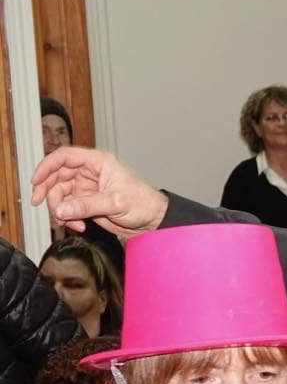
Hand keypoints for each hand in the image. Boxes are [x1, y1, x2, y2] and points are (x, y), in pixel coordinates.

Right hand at [31, 146, 167, 236]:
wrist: (153, 222)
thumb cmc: (143, 204)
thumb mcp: (115, 203)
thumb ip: (87, 206)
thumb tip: (61, 210)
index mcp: (98, 162)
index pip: (64, 157)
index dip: (46, 166)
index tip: (36, 181)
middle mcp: (89, 173)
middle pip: (56, 177)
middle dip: (48, 192)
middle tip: (40, 204)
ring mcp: (86, 189)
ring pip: (60, 194)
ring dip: (60, 209)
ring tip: (70, 222)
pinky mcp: (87, 204)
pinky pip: (68, 208)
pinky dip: (68, 218)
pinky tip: (78, 226)